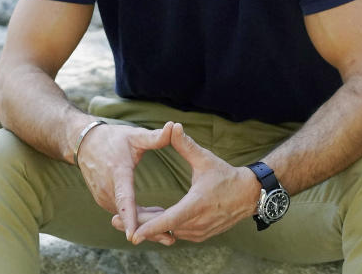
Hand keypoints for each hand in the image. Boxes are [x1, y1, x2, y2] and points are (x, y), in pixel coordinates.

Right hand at [76, 120, 174, 241]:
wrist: (85, 142)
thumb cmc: (113, 138)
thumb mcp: (134, 135)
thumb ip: (155, 136)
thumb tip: (173, 127)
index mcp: (117, 174)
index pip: (124, 199)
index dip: (129, 218)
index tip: (134, 235)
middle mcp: (107, 189)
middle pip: (128, 215)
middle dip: (148, 228)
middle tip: (171, 238)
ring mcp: (103, 197)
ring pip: (126, 217)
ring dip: (145, 223)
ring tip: (169, 229)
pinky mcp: (103, 200)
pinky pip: (122, 213)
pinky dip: (136, 218)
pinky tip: (155, 216)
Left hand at [125, 123, 260, 244]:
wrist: (248, 195)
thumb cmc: (226, 175)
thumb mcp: (205, 158)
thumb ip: (185, 144)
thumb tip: (172, 126)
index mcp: (196, 205)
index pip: (168, 219)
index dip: (149, 226)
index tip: (131, 233)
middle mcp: (197, 223)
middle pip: (162, 228)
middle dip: (139, 225)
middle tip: (113, 221)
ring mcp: (199, 232)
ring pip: (168, 232)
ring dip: (151, 227)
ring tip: (128, 219)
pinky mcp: (200, 235)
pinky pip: (177, 232)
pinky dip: (164, 227)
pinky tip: (151, 220)